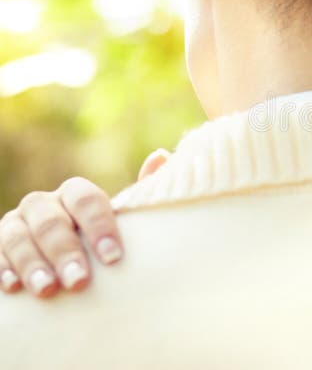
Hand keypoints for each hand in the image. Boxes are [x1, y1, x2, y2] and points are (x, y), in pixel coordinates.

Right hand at [0, 148, 168, 297]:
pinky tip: (13, 287)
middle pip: (51, 222)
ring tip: (47, 289)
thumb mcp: (121, 221)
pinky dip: (2, 268)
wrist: (64, 259)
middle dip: (65, 252)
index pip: (86, 200)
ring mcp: (15, 223)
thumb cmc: (99, 241)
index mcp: (75, 194)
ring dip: (32, 263)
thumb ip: (139, 195)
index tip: (114, 257)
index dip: (100, 227)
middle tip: (79, 282)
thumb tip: (161, 156)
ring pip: (18, 237)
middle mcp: (43, 204)